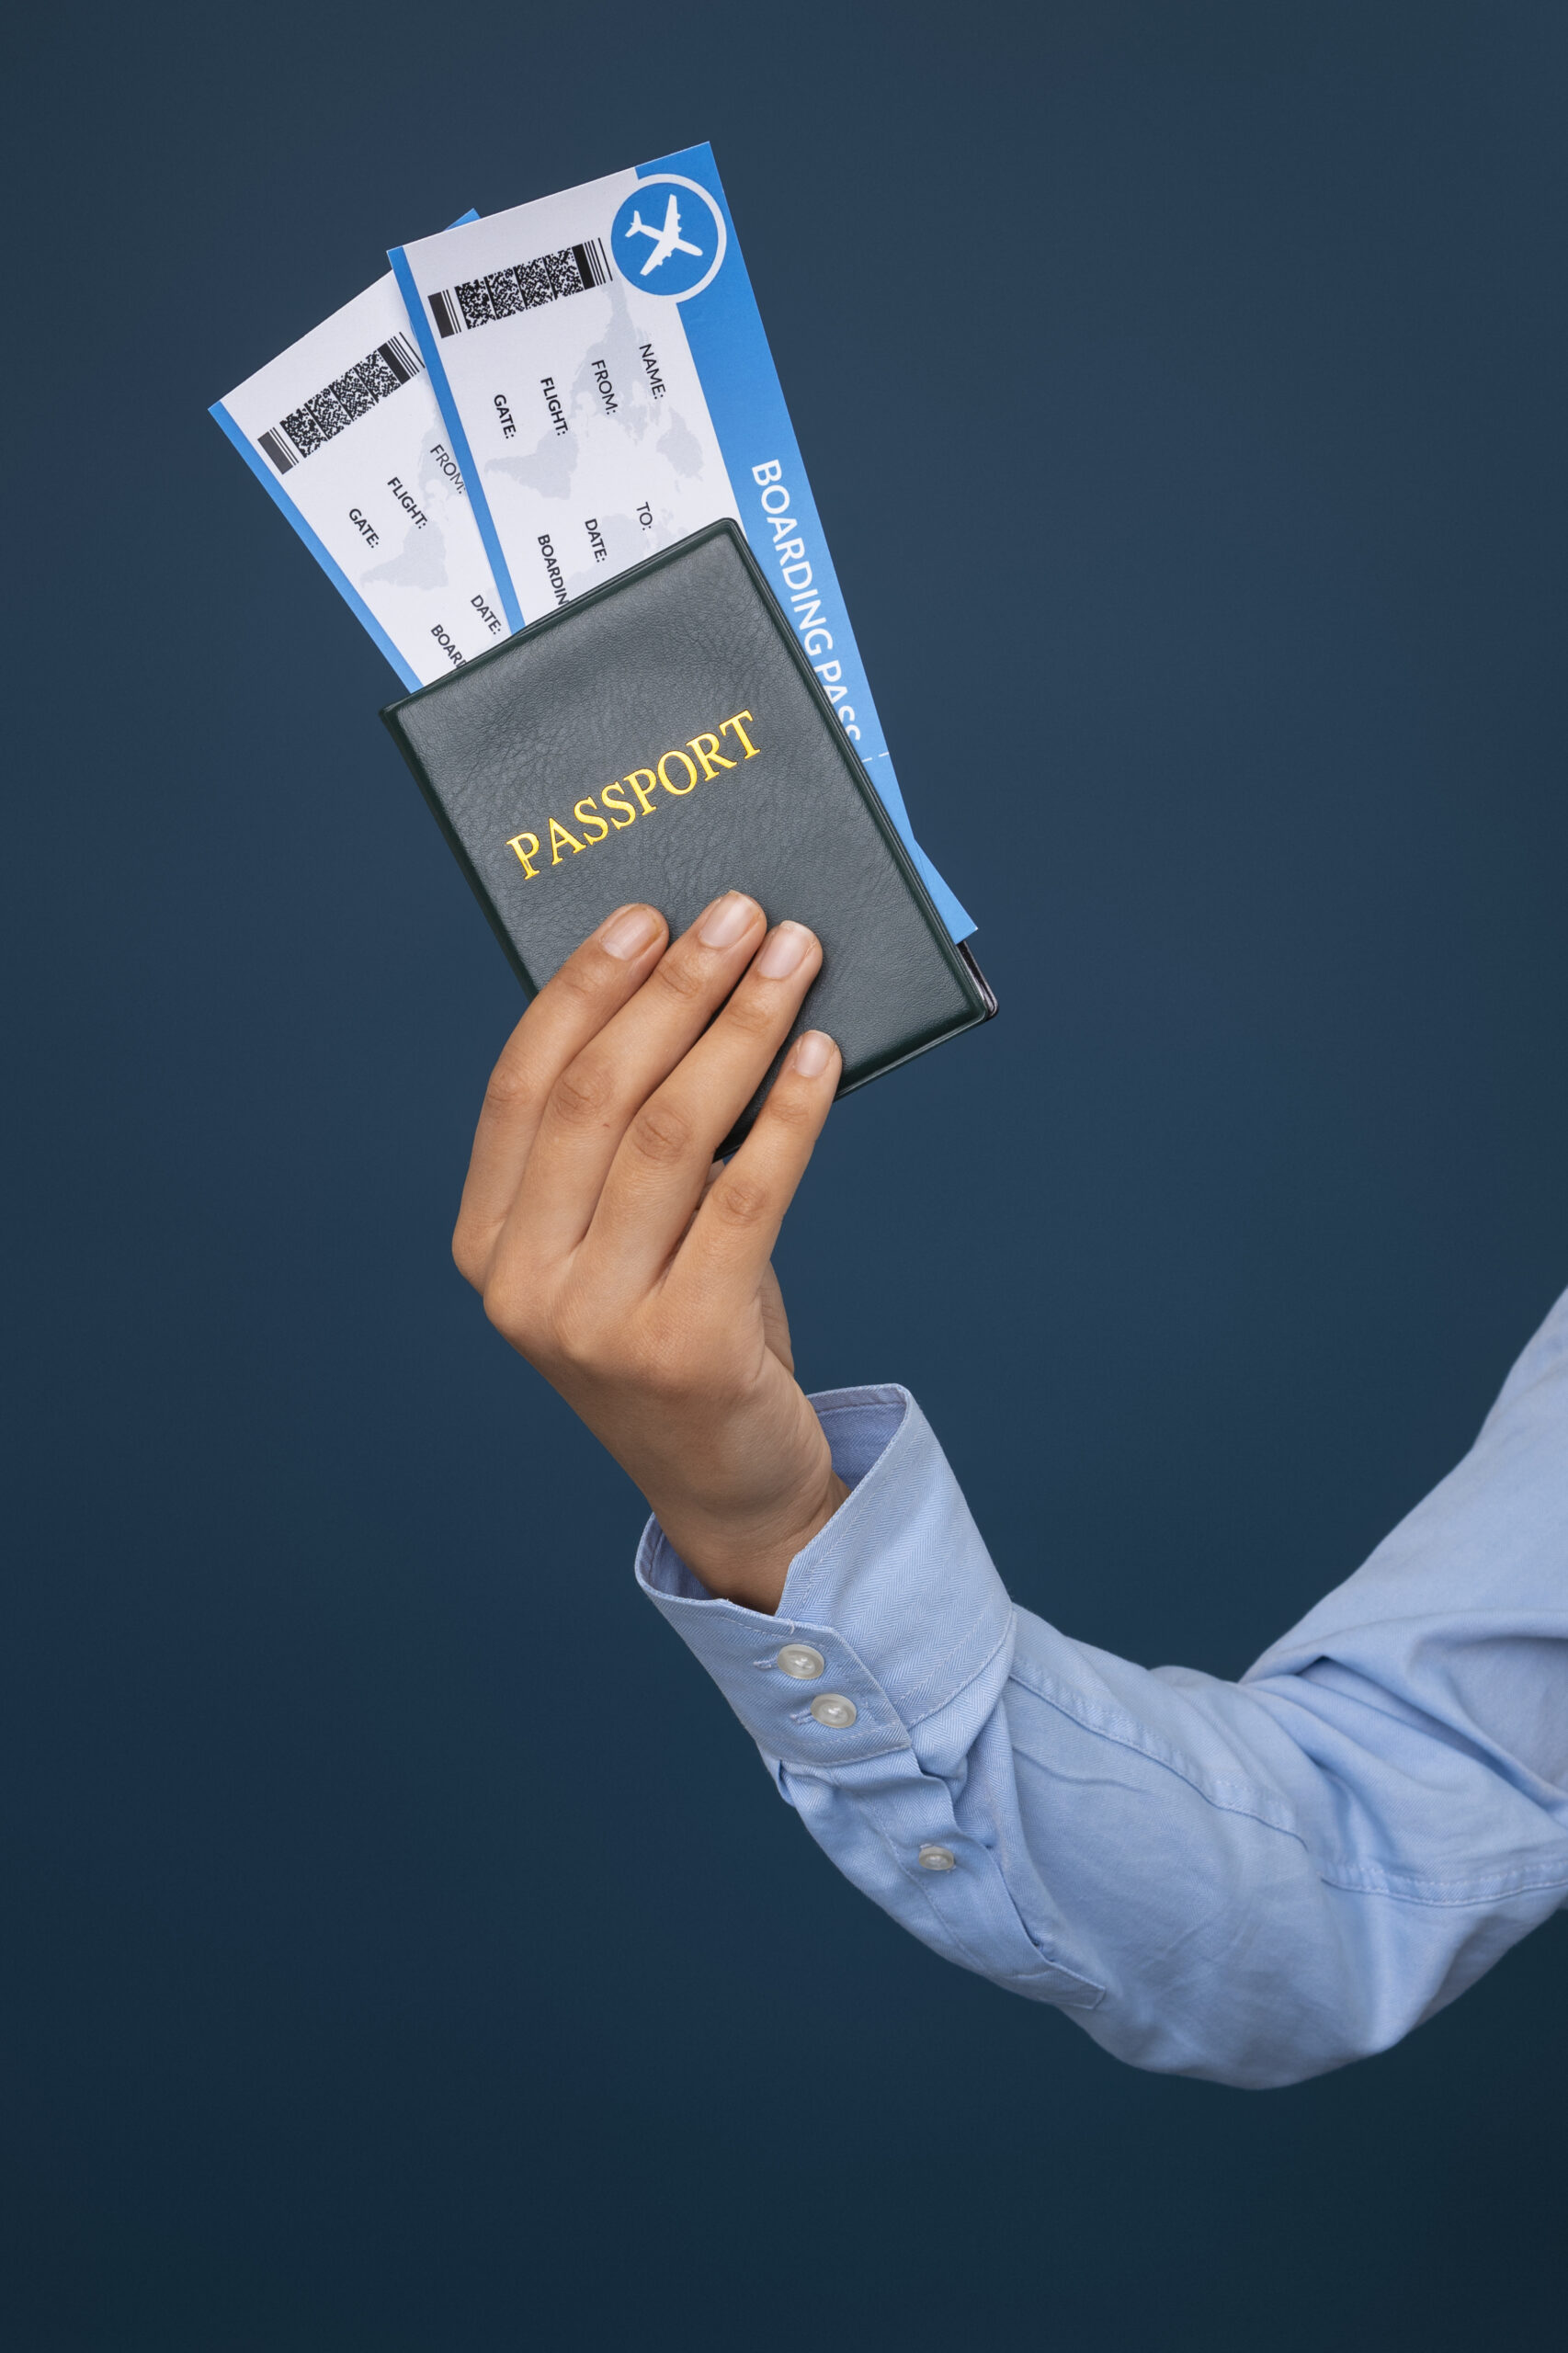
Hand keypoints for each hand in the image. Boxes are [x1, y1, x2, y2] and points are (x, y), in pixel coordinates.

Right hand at [452, 893, 848, 1611]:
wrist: (728, 1485)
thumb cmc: (684, 1332)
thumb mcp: (629, 1239)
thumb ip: (633, 1144)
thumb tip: (698, 988)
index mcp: (487, 1245)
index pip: (522, 1087)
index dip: (583, 990)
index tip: (644, 917)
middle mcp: (523, 1286)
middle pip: (598, 1097)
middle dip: (676, 989)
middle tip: (741, 916)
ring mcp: (595, 1324)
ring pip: (673, 1135)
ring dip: (741, 1029)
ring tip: (793, 960)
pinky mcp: (685, 1349)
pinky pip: (747, 1197)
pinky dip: (790, 1114)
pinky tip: (820, 1057)